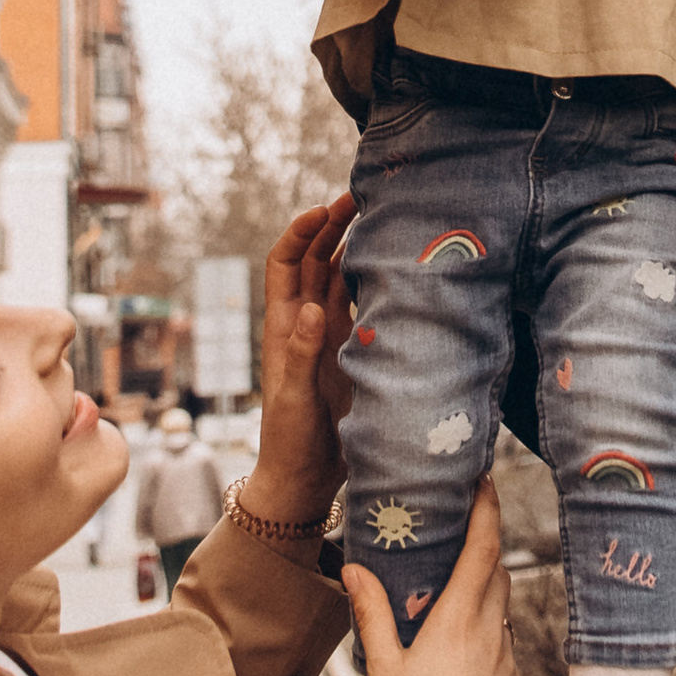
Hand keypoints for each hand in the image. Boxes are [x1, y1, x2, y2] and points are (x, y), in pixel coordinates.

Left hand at [235, 197, 355, 534]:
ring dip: (353, 246)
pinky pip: (359, 305)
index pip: (284, 264)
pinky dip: (371, 281)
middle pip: (315, 260)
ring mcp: (328, 336)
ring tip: (381, 219)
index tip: (324, 210)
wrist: (305, 479)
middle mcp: (304, 323)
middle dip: (332, 226)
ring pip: (338, 278)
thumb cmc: (289, 441)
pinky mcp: (350, 351)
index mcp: (282, 327)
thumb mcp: (293, 398)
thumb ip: (301, 354)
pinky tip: (392, 267)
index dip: (300, 232)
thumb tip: (312, 308)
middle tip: (360, 196)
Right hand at [343, 480, 517, 675]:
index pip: (484, 548)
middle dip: (484, 549)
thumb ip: (371, 612)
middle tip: (461, 534)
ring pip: (501, 611)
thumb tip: (354, 568)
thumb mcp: (382, 667)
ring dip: (484, 595)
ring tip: (454, 597)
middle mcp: (491, 633)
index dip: (488, 509)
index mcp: (458, 620)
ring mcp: (508, 663)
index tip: (486, 481)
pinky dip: (486, 637)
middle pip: (497, 573)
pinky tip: (460, 658)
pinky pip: (503, 648)